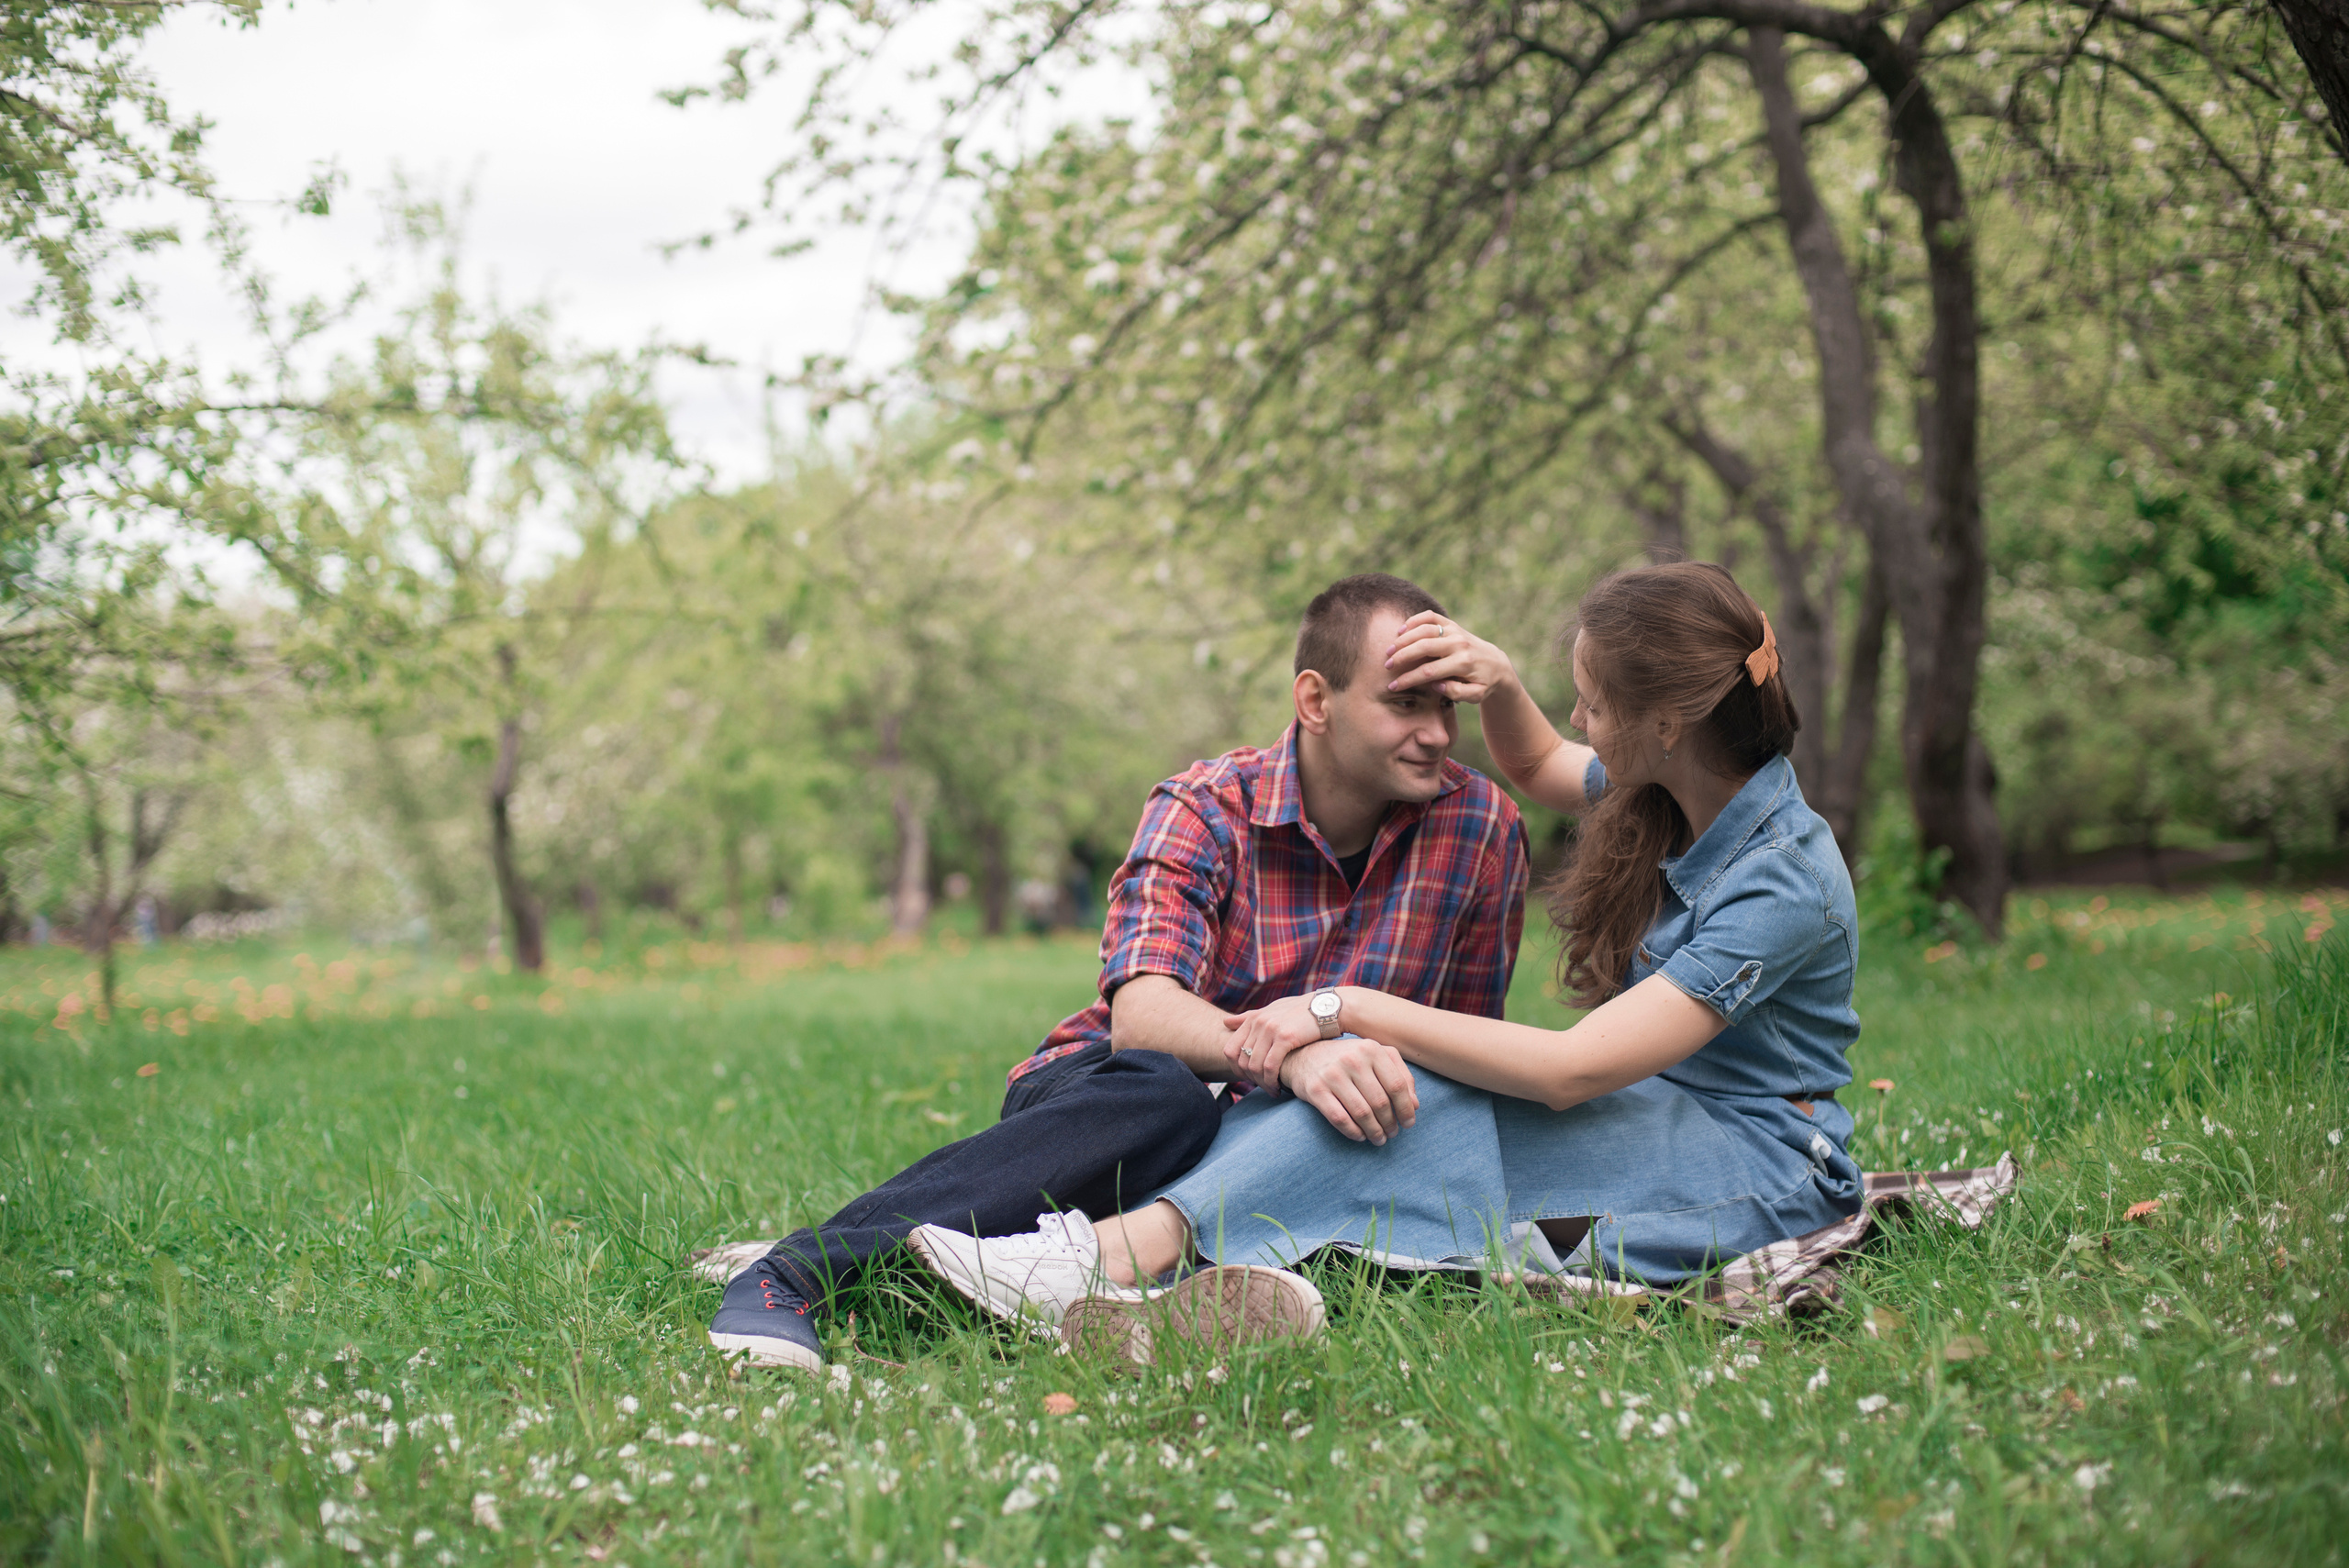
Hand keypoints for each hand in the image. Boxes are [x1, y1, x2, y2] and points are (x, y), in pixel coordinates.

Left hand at [1220, 995, 1324, 1090]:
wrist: (1328, 1008)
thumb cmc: (1302, 1011)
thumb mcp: (1273, 1010)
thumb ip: (1250, 1017)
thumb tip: (1225, 1022)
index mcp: (1253, 1018)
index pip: (1230, 1050)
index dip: (1236, 1070)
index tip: (1249, 1079)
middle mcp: (1258, 1023)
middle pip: (1242, 1061)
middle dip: (1251, 1079)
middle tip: (1263, 1087)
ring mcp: (1270, 1029)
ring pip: (1255, 1066)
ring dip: (1262, 1083)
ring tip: (1273, 1090)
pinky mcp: (1284, 1038)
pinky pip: (1270, 1067)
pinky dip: (1272, 1081)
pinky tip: (1280, 1088)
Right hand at [1278, 1037, 1419, 1143]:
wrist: (1303, 1055)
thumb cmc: (1347, 1058)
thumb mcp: (1375, 1057)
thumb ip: (1400, 1074)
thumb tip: (1415, 1105)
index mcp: (1371, 1049)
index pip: (1397, 1085)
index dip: (1406, 1109)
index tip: (1409, 1124)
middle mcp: (1352, 1059)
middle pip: (1380, 1102)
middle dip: (1390, 1123)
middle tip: (1392, 1134)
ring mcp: (1332, 1074)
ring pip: (1362, 1113)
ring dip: (1374, 1131)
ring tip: (1379, 1139)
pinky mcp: (1315, 1090)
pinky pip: (1340, 1118)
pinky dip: (1353, 1132)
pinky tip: (1360, 1136)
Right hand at [1383, 610, 1518, 704]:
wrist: (1497, 664)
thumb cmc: (1483, 683)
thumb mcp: (1475, 695)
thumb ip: (1456, 693)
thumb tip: (1436, 685)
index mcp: (1464, 663)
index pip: (1429, 671)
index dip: (1408, 679)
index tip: (1393, 686)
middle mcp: (1459, 644)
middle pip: (1424, 647)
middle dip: (1402, 657)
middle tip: (1387, 666)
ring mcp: (1456, 631)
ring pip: (1425, 629)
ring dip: (1404, 639)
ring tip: (1390, 650)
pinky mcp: (1453, 624)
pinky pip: (1431, 616)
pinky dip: (1415, 620)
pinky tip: (1401, 630)